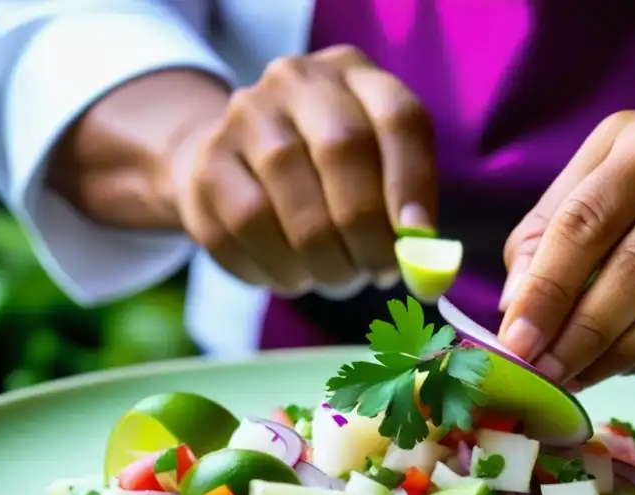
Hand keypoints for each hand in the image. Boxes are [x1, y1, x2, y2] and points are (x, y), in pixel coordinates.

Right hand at [171, 46, 436, 295]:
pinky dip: (280, 268)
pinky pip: (247, 231)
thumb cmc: (327, 179)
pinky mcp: (207, 166)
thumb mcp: (376, 173)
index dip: (413, 183)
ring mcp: (244, 118)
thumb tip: (427, 274)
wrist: (233, 164)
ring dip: (325, 261)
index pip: (398, 118)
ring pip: (294, 201)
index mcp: (354, 76)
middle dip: (368, 230)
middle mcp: (297, 82)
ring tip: (337, 277)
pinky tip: (293, 275)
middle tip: (378, 273)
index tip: (418, 241)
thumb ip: (406, 213)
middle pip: (343, 151)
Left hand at [498, 110, 634, 387]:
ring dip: (614, 360)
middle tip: (544, 374)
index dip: (545, 291)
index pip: (584, 225)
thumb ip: (547, 230)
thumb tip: (515, 305)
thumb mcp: (602, 173)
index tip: (516, 342)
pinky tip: (633, 364)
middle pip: (631, 277)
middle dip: (577, 338)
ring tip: (578, 375)